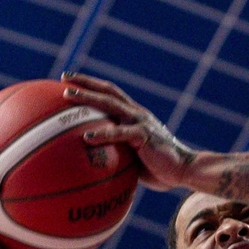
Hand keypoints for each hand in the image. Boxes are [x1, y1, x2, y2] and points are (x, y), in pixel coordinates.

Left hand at [69, 73, 195, 190]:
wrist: (184, 170)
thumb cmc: (158, 168)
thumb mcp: (133, 158)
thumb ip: (116, 152)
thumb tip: (92, 163)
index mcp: (134, 115)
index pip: (110, 94)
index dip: (91, 85)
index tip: (70, 81)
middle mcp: (136, 113)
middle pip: (108, 91)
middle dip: (86, 82)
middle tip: (64, 78)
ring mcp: (141, 122)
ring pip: (111, 104)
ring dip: (88, 97)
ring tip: (68, 96)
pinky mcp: (144, 136)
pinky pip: (120, 133)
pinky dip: (103, 133)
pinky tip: (87, 137)